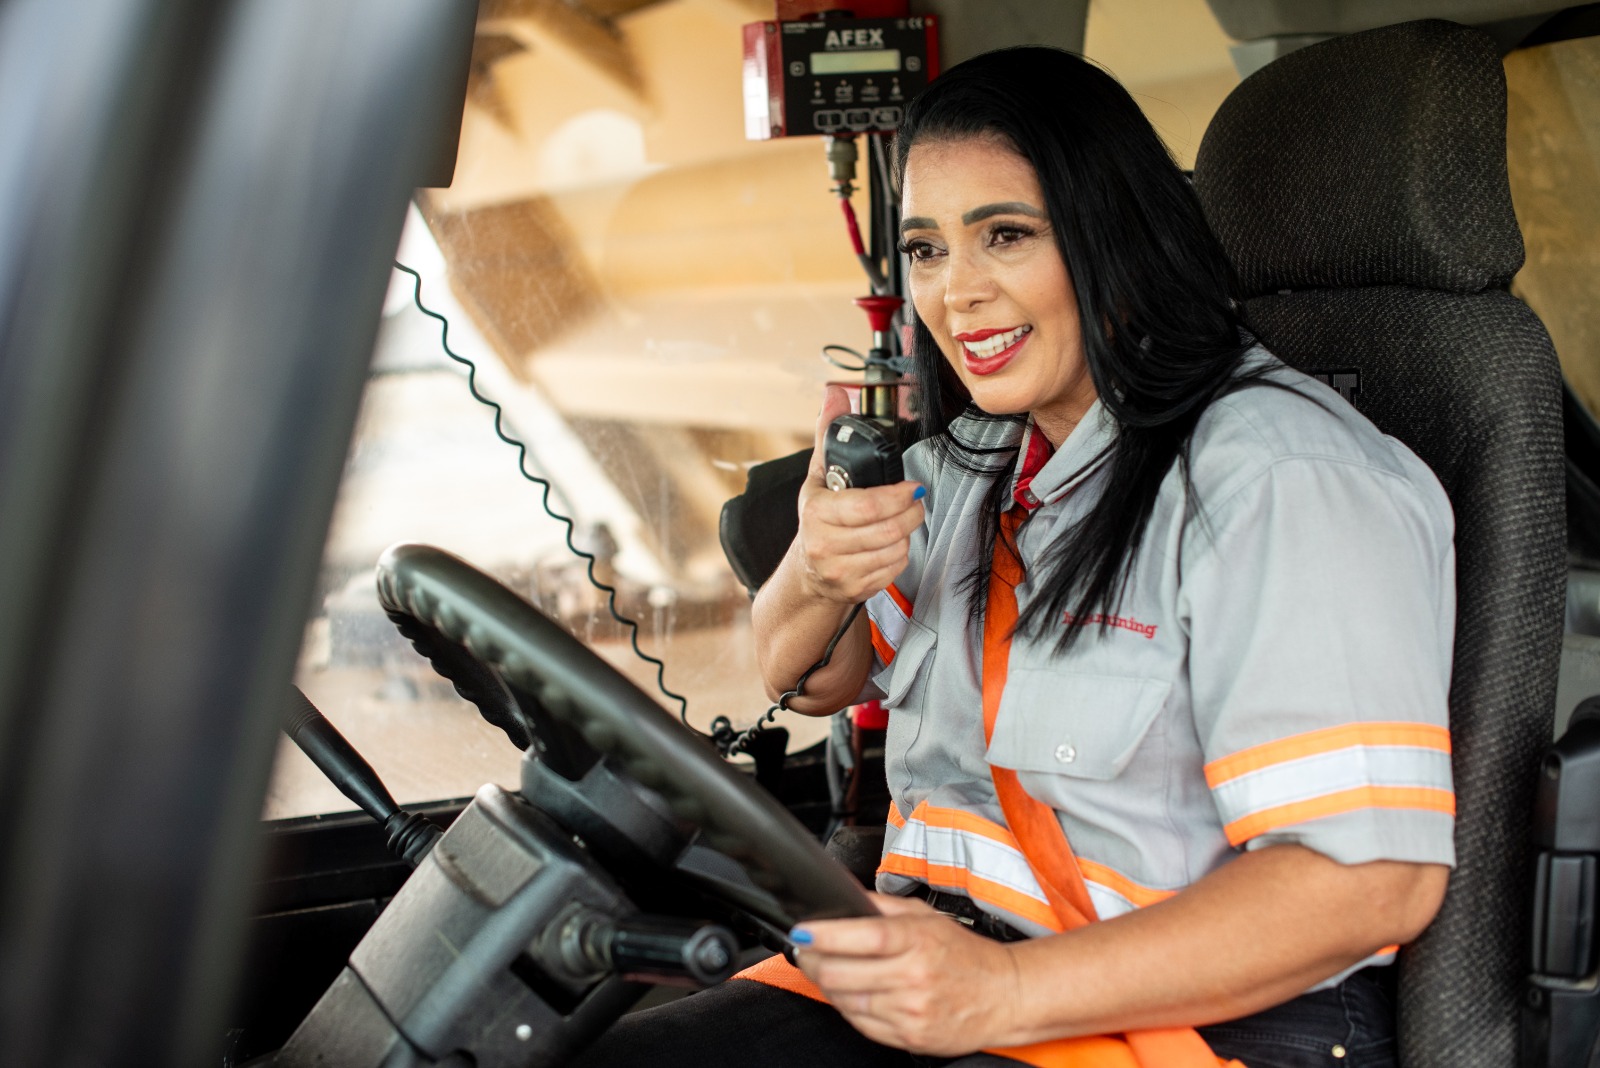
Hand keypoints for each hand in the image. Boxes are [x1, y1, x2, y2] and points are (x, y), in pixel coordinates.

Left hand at [791, 892, 1023, 1054]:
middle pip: (842, 973)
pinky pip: (861, 1024)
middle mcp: (914, 976)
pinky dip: (847, 1008)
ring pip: (846, 1001)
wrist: (1005, 996)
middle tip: (805, 951)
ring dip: (827, 985)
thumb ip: (882, 906)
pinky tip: (850, 993)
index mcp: (917, 940)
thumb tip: (843, 896)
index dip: (823, 934)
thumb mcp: (927, 917)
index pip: (861, 936)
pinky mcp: (910, 1037)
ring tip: (826, 970)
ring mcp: (911, 1010)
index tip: (802, 930)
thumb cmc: (965, 954)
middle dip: (813, 961)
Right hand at [794, 385, 923, 605]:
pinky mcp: (854, 589)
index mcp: (816, 512)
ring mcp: (839, 571)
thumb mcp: (818, 474)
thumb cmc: (818, 516)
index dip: (897, 497)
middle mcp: (823, 545)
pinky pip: (893, 569)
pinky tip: (891, 544)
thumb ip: (829, 433)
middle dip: (911, 513)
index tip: (913, 488)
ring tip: (902, 521)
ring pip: (894, 549)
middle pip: (887, 530)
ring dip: (907, 534)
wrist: (807, 571)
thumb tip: (835, 394)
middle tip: (916, 502)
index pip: (866, 506)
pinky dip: (900, 555)